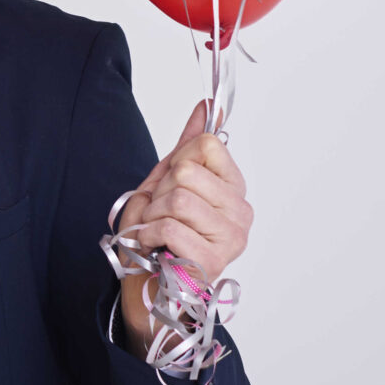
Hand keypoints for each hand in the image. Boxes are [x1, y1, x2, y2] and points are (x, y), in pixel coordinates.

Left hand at [115, 102, 252, 359]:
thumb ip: (189, 144)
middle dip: (159, 191)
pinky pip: (170, 227)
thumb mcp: (167, 179)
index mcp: (234, 188)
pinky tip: (153, 246)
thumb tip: (208, 104)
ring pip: (178, 198)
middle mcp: (241, 213)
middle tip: (158, 213)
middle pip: (187, 171)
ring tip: (155, 230)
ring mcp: (231, 239)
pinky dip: (148, 233)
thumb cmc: (156, 232)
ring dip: (151, 215)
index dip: (176, 161)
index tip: (170, 184)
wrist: (143, 279)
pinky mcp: (213, 262)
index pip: (207, 144)